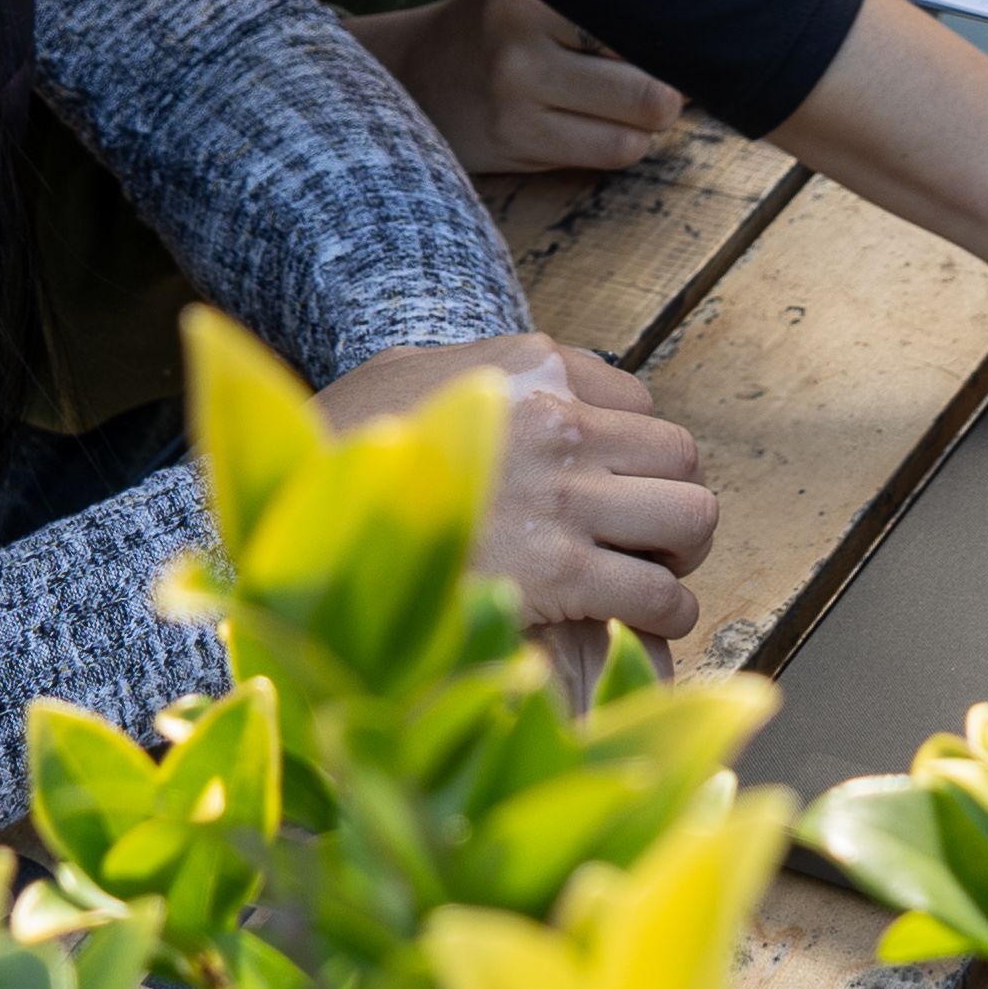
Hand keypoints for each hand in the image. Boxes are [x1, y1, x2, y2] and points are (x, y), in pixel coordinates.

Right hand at [319, 334, 711, 650]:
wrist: (295, 504)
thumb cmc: (340, 443)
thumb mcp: (412, 372)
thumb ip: (481, 374)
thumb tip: (511, 386)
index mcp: (535, 366)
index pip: (641, 405)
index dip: (634, 457)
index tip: (614, 491)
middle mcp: (562, 421)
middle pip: (682, 459)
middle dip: (672, 503)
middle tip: (647, 540)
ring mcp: (565, 496)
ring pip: (692, 519)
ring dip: (678, 557)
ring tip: (649, 581)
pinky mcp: (560, 571)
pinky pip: (660, 592)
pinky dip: (662, 614)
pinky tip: (637, 622)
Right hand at [356, 0, 687, 177]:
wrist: (415, 75)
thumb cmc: (498, 26)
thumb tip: (708, 21)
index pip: (640, 13)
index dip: (677, 33)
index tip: (689, 37)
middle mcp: (517, 36)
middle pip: (652, 80)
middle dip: (671, 84)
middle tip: (661, 75)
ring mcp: (514, 95)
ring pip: (639, 125)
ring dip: (648, 120)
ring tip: (626, 100)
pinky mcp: (515, 143)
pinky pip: (610, 153)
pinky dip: (624, 142)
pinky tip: (600, 123)